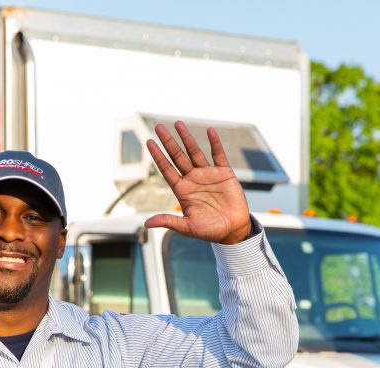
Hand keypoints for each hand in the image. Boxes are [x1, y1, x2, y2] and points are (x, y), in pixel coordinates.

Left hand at [144, 121, 251, 244]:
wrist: (233, 231)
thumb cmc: (210, 231)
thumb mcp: (187, 227)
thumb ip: (168, 221)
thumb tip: (146, 223)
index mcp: (183, 190)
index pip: (167, 169)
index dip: (158, 156)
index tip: (149, 142)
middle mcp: (193, 179)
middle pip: (178, 157)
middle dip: (168, 142)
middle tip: (158, 127)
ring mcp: (208, 174)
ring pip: (195, 152)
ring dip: (187, 138)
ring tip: (178, 124)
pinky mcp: (224, 173)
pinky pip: (218, 155)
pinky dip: (215, 143)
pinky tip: (210, 131)